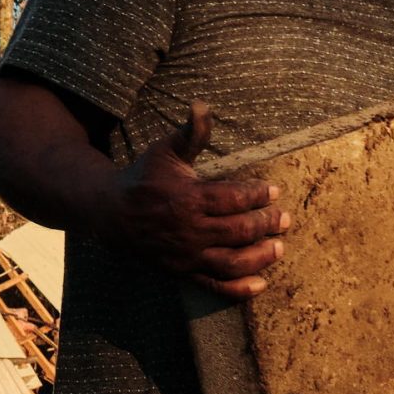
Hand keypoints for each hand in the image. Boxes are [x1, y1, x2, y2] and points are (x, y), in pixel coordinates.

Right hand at [112, 101, 292, 298]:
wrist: (110, 214)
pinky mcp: (183, 272)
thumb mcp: (165, 151)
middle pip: (239, 230)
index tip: (274, 191)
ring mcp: (186, 255)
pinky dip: (239, 289)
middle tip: (283, 218)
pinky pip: (214, 286)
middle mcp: (190, 230)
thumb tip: (202, 104)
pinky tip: (260, 284)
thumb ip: (190, 133)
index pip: (234, 198)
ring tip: (279, 247)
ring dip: (260, 257)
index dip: (258, 195)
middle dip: (266, 224)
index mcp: (188, 198)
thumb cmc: (143, 178)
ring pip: (232, 262)